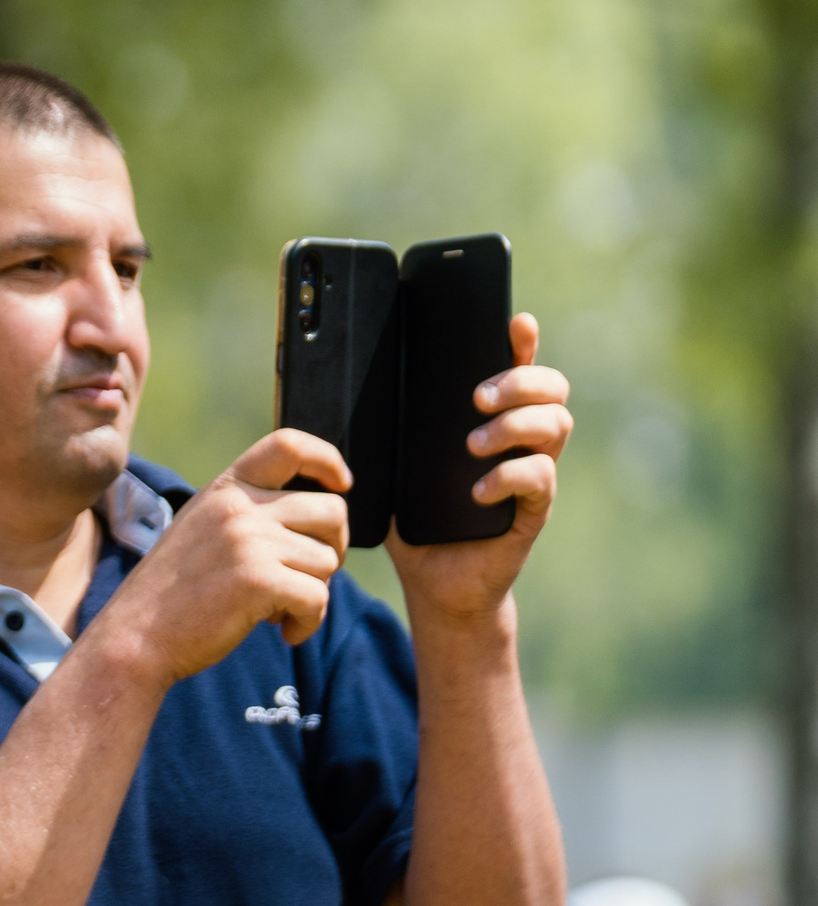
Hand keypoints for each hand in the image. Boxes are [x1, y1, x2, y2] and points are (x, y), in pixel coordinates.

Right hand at [91, 428, 349, 685]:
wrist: (135, 636)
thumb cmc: (174, 592)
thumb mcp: (204, 529)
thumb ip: (248, 512)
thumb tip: (321, 516)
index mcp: (225, 489)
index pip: (287, 445)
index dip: (326, 460)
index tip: (340, 483)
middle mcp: (238, 507)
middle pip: (331, 511)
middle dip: (332, 547)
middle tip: (307, 575)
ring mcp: (248, 541)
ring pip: (327, 560)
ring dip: (312, 592)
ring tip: (276, 608)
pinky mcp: (259, 581)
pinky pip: (318, 598)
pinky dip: (308, 622)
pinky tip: (284, 631)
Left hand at [386, 313, 572, 622]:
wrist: (435, 582)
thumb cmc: (414, 518)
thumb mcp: (397, 465)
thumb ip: (391, 431)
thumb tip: (351, 392)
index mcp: (492, 421)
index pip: (518, 369)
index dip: (523, 343)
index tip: (515, 322)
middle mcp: (522, 442)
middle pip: (552, 389)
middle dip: (520, 381)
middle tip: (477, 397)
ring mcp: (533, 474)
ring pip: (555, 426)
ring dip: (514, 426)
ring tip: (472, 444)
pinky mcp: (532, 512)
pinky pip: (540, 480)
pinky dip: (508, 478)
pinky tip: (478, 490)